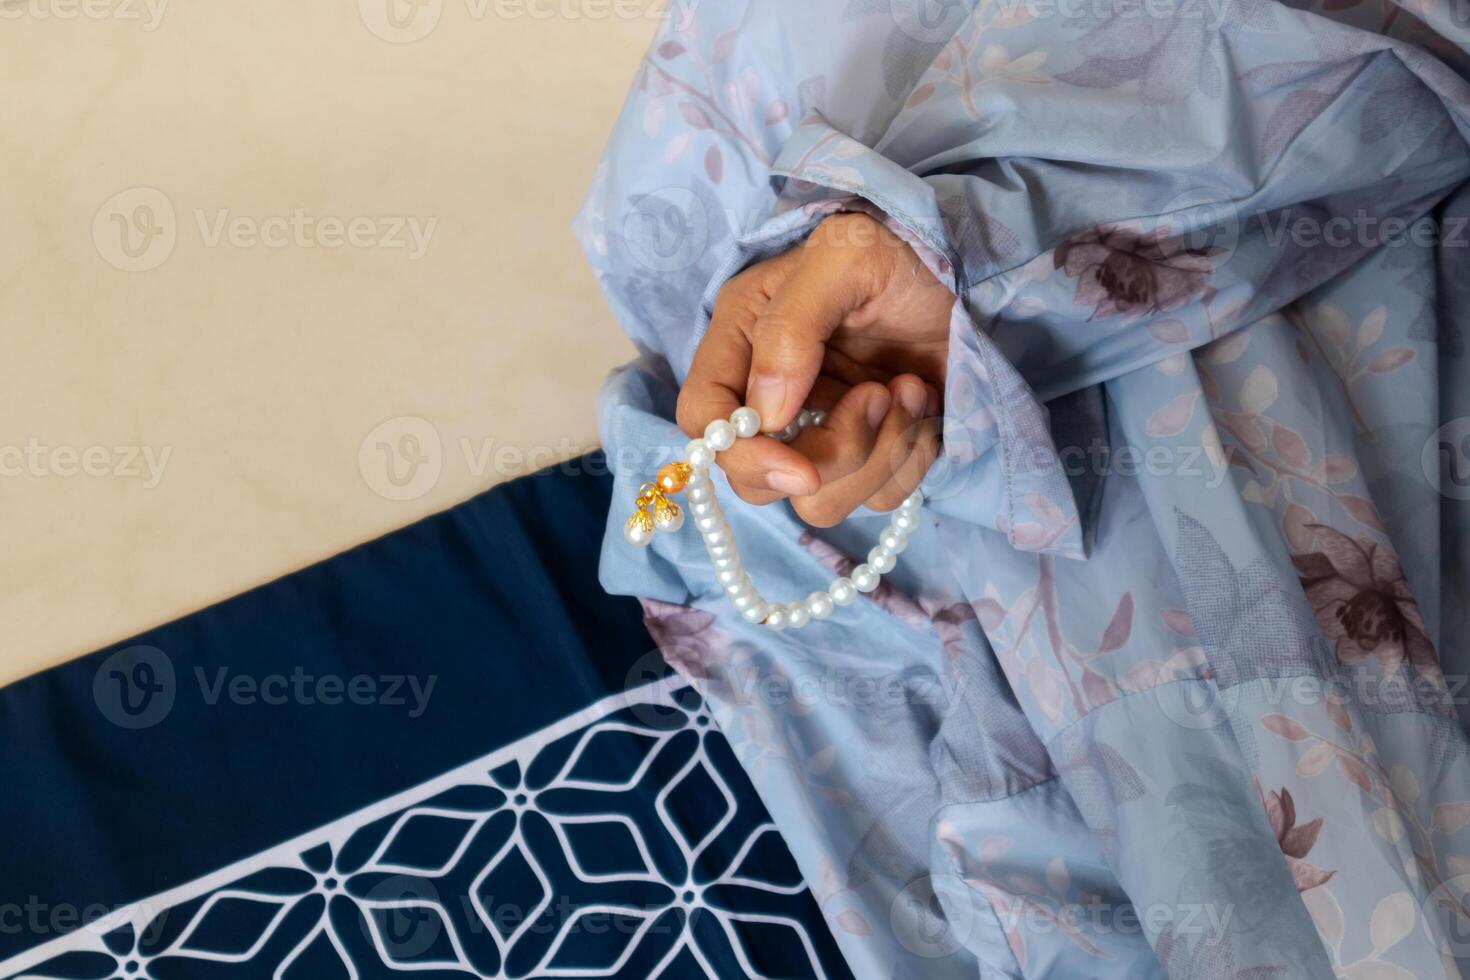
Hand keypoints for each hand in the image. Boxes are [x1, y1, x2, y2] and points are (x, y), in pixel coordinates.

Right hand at [676, 212, 953, 526]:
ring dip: (879, 454)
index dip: (740, 455)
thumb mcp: (844, 258)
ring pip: (821, 501)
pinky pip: (878, 499)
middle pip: (759, 480)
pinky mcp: (872, 452)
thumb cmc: (900, 249)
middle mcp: (770, 393)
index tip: (800, 468)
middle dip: (829, 454)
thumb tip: (766, 415)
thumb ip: (791, 329)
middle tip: (878, 395)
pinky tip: (925, 403)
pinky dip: (910, 459)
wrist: (972, 269)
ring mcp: (821, 429)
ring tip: (910, 389)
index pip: (703, 419)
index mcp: (742, 339)